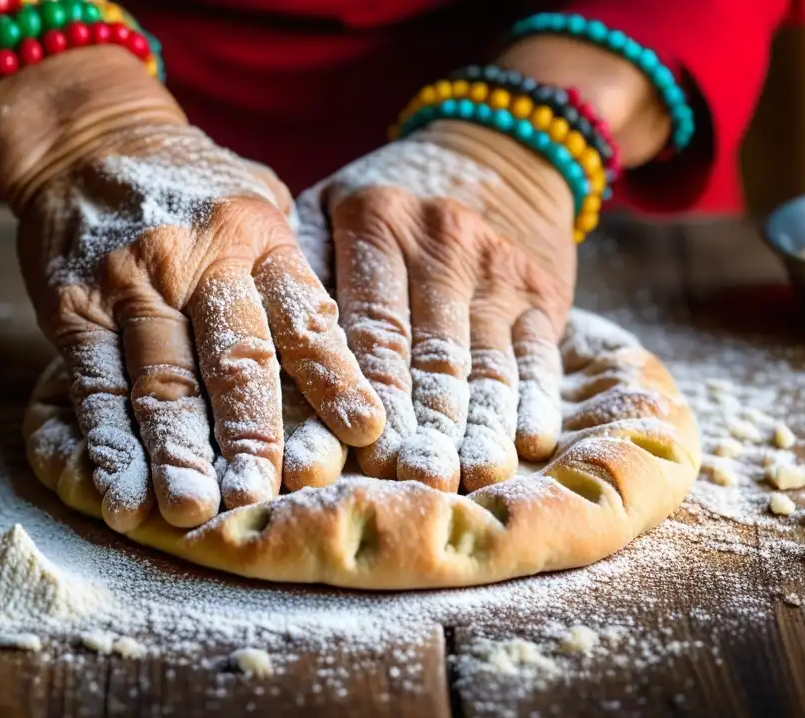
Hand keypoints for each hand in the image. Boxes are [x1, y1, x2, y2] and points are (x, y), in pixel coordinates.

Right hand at [0, 48, 384, 531]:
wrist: (92, 142)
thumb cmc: (197, 191)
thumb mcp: (261, 203)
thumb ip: (296, 271)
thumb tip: (356, 349)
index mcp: (260, 239)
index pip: (304, 317)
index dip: (335, 378)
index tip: (365, 432)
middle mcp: (198, 262)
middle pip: (232, 358)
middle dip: (250, 434)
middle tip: (261, 496)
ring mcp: (131, 285)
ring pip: (159, 380)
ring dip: (175, 452)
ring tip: (191, 512)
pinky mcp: (74, 308)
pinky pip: (93, 383)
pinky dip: (107, 445)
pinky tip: (122, 494)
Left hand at [295, 121, 575, 491]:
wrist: (501, 148)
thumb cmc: (395, 195)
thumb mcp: (338, 203)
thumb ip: (307, 265)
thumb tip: (258, 355)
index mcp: (378, 221)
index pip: (373, 324)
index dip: (371, 392)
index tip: (363, 453)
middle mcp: (444, 244)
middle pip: (433, 353)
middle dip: (428, 424)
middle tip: (420, 482)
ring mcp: (502, 269)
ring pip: (490, 361)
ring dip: (482, 424)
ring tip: (474, 477)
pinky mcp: (546, 291)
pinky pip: (540, 352)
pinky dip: (536, 398)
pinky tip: (529, 441)